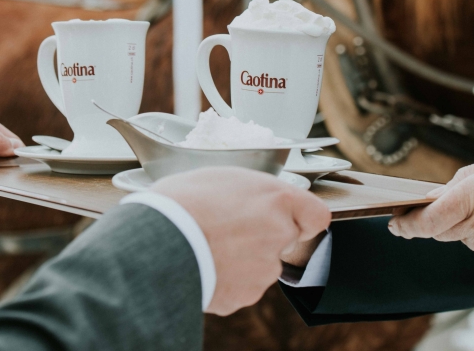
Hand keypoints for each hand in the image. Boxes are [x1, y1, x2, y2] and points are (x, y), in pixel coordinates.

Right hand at [152, 167, 330, 315]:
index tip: (284, 218)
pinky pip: (240, 287)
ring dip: (242, 260)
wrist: (157, 241)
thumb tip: (255, 201)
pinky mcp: (244, 295)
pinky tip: (203, 265)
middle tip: (228, 229)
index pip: (317, 215)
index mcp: (277, 199)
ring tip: (208, 246)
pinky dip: (225, 280)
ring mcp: (263, 269)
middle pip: (283, 240)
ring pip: (261, 266)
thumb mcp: (222, 177)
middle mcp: (279, 234)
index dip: (301, 218)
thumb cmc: (183, 200)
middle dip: (262, 238)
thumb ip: (252, 192)